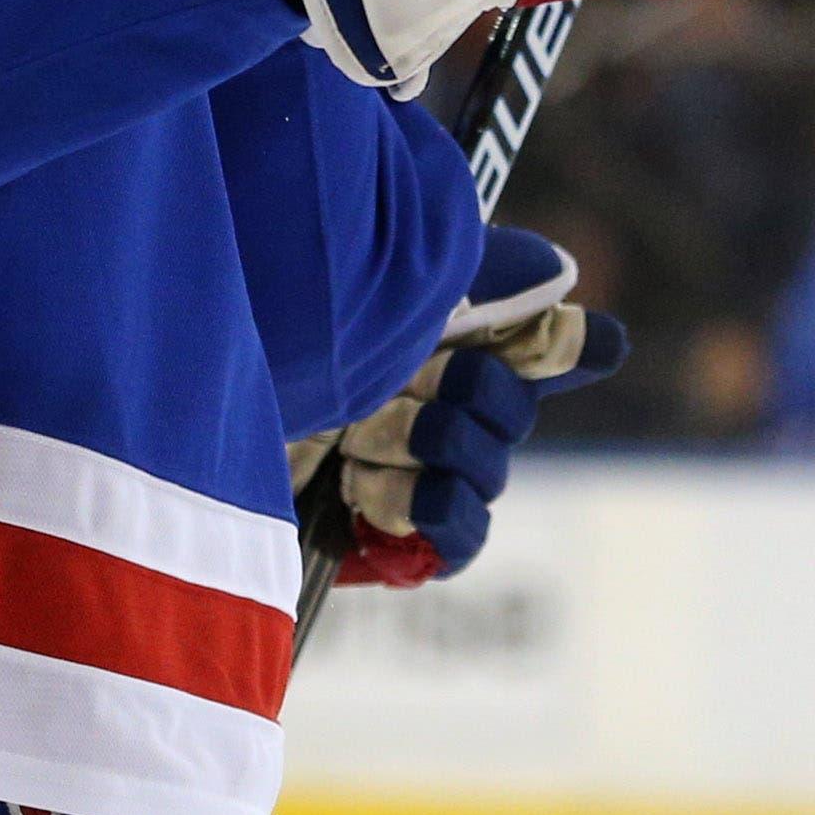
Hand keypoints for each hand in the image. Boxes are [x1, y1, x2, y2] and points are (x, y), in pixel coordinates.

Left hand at [291, 225, 624, 588]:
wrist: (221, 383)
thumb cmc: (297, 323)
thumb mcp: (393, 276)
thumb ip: (492, 275)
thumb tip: (582, 306)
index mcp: (431, 338)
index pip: (530, 345)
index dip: (566, 345)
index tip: (593, 336)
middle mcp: (425, 403)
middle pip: (512, 410)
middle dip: (471, 388)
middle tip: (416, 373)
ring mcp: (407, 471)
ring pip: (487, 470)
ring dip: (437, 444)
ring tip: (369, 432)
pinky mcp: (387, 538)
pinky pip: (459, 540)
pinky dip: (437, 509)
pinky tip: (380, 487)